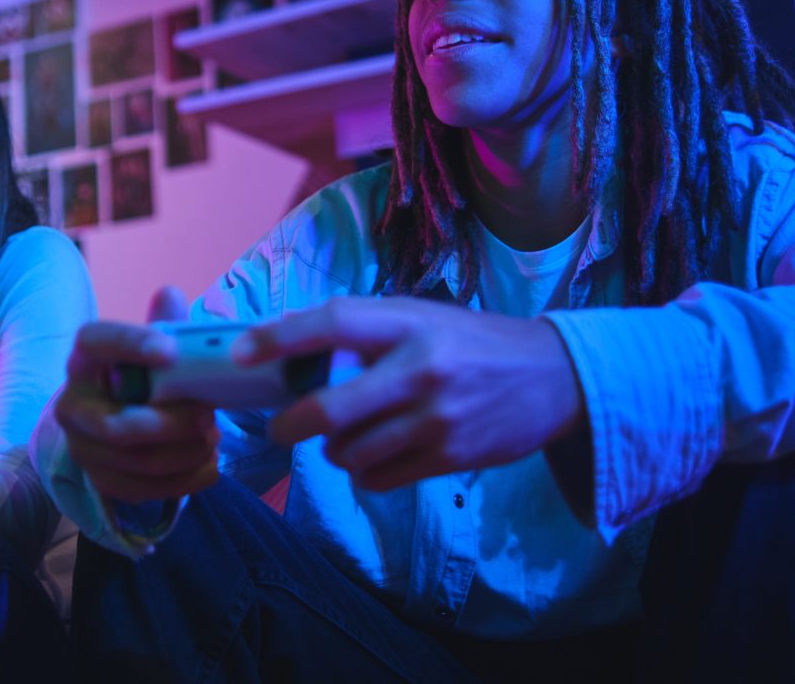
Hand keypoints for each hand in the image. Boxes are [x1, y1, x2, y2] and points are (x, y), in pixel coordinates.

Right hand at [54, 287, 219, 503]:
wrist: (114, 420)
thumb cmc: (142, 377)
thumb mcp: (154, 348)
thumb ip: (166, 325)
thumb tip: (169, 294)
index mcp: (85, 359)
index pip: (96, 342)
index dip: (131, 345)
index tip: (170, 351)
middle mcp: (72, 406)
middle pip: (119, 425)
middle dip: (173, 424)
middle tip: (209, 414)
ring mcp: (82, 448)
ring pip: (138, 461)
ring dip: (186, 453)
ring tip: (213, 438)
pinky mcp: (101, 482)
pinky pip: (144, 489)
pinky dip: (185, 480)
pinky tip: (209, 466)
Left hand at [236, 297, 584, 490]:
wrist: (554, 377)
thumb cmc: (473, 342)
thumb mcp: (424, 317)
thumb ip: (370, 332)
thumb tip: (295, 352)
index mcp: (409, 322)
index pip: (333, 322)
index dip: (280, 337)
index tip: (241, 351)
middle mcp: (420, 369)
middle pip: (330, 408)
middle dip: (289, 424)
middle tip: (279, 428)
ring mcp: (435, 418)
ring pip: (350, 451)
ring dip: (333, 450)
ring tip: (344, 438)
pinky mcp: (449, 456)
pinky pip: (379, 477)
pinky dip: (363, 472)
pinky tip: (374, 456)